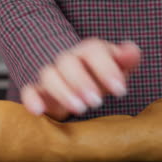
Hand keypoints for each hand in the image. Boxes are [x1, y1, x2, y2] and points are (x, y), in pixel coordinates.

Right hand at [21, 38, 140, 120]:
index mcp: (89, 51)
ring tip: (80, 109)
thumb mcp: (119, 67)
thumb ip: (128, 58)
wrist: (80, 81)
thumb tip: (132, 51)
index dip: (106, 69)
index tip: (121, 91)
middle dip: (81, 81)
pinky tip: (38, 110)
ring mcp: (51, 74)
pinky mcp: (38, 91)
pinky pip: (29, 91)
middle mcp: (68, 59)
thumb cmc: (102, 75)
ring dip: (63, 92)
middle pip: (68, 62)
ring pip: (48, 75)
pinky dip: (31, 100)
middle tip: (97, 101)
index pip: (93, 50)